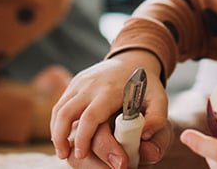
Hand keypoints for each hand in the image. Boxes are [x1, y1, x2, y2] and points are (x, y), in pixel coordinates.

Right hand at [50, 50, 171, 167]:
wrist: (134, 59)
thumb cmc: (146, 85)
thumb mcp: (159, 99)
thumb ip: (156, 119)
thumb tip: (143, 138)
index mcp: (111, 90)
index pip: (91, 116)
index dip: (83, 137)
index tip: (80, 155)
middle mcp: (91, 85)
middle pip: (67, 113)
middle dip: (62, 137)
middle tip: (66, 157)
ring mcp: (80, 82)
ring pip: (59, 109)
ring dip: (57, 132)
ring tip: (64, 151)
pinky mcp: (74, 83)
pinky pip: (60, 105)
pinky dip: (57, 123)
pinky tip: (64, 137)